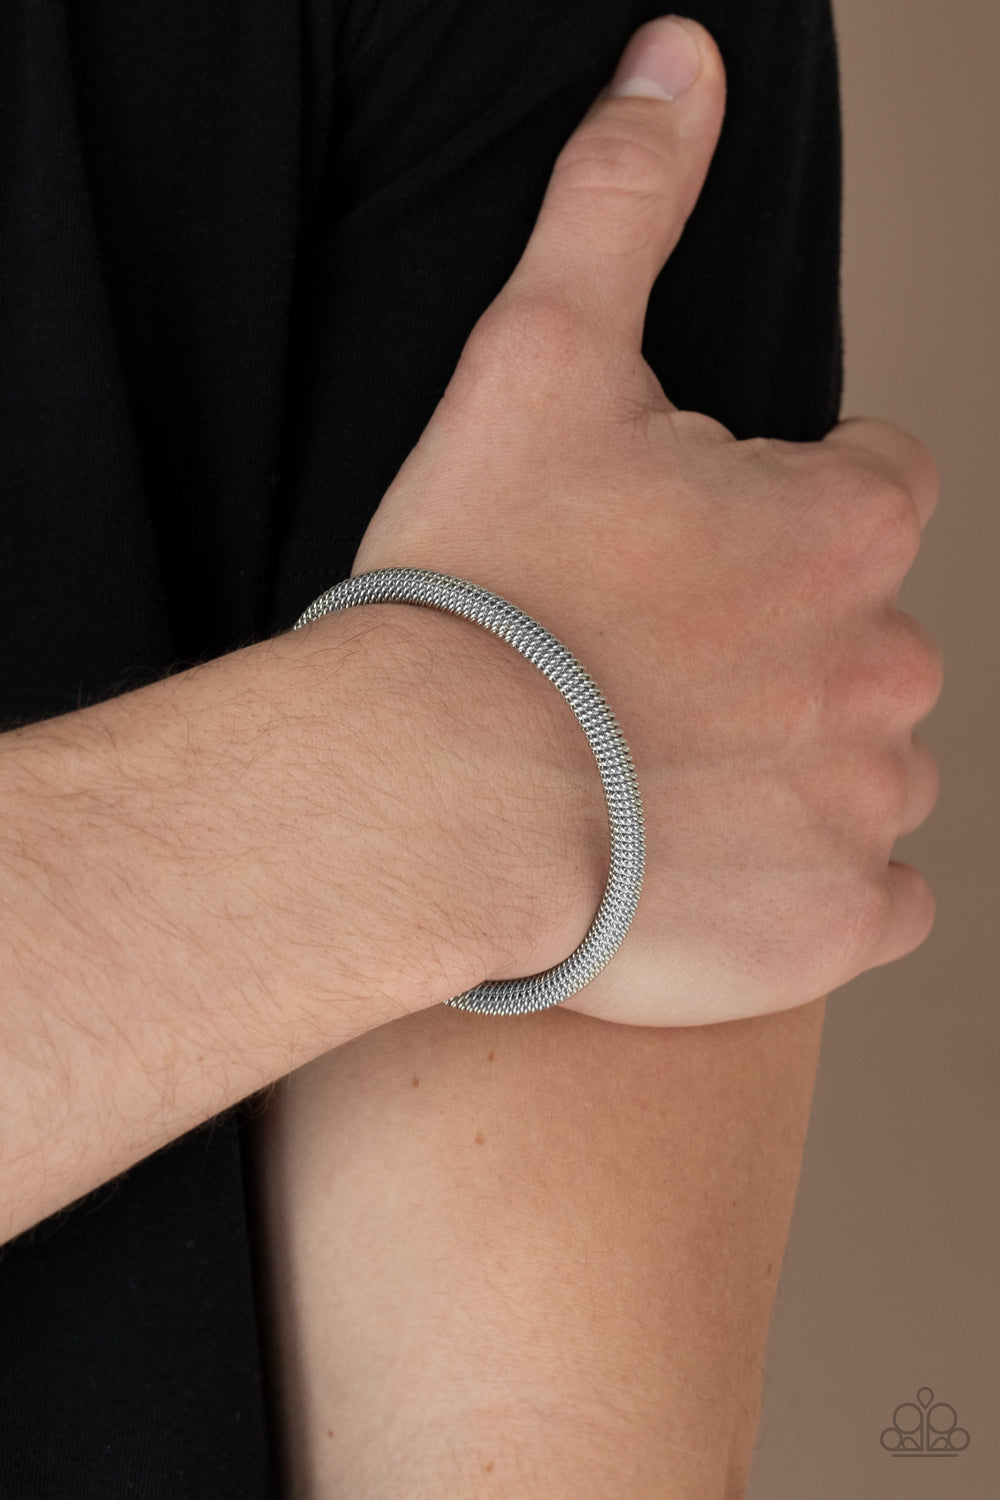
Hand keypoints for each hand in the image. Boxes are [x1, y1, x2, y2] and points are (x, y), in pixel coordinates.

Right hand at [350, 16, 942, 1025]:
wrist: (436, 793)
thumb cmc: (483, 588)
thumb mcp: (540, 359)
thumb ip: (622, 201)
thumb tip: (677, 55)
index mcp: (840, 528)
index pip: (872, 493)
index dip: (785, 519)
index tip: (698, 559)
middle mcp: (886, 662)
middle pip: (867, 644)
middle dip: (783, 656)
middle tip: (655, 685)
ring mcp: (867, 802)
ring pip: (870, 773)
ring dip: (794, 775)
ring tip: (664, 786)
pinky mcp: (838, 922)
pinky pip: (879, 902)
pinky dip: (816, 893)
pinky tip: (716, 873)